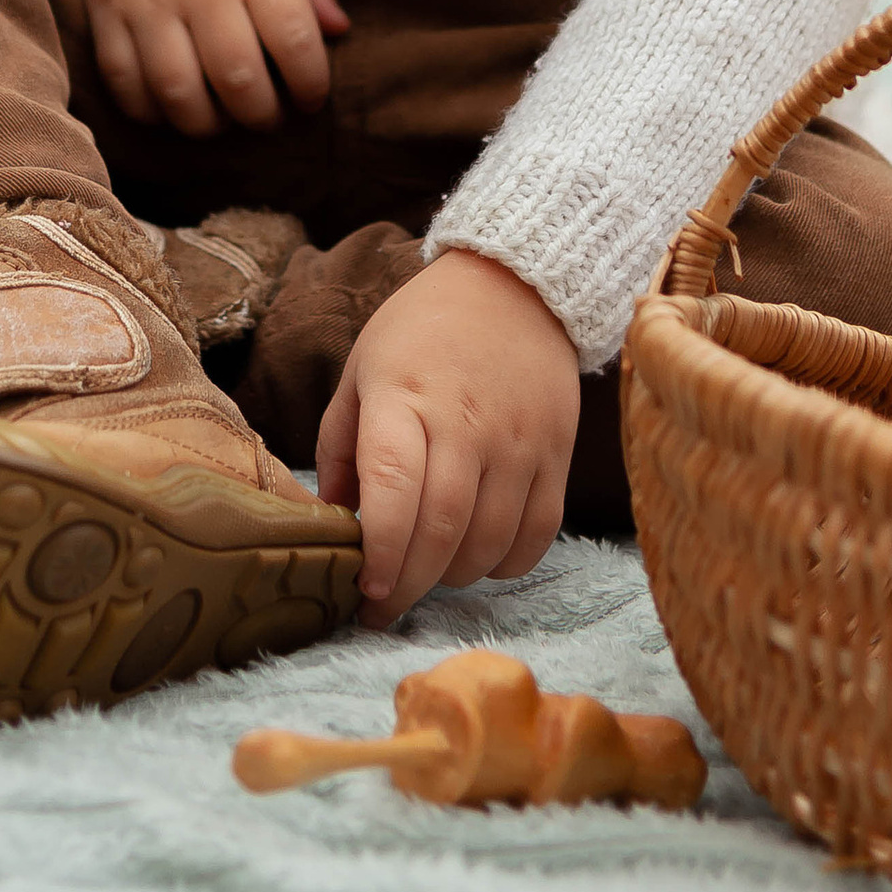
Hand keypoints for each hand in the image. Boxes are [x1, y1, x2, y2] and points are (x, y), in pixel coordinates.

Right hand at [44, 0, 345, 136]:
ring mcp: (148, 0)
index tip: (312, 98)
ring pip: (178, 90)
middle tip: (268, 118)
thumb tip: (340, 29)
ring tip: (221, 120)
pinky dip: (147, 109)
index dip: (312, 83)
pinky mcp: (104, 10)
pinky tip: (168, 108)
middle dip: (261, 116)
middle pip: (239, 78)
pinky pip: (123, 80)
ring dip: (205, 124)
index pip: (295, 39)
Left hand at [315, 248, 580, 625]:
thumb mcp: (362, 371)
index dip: (382, 549)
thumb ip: (340, 446)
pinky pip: (536, 534)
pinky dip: (505, 563)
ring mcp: (518, 440)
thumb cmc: (422, 331)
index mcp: (405, 396)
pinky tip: (478, 556)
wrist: (514, 287)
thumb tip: (335, 522)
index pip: (395, 486)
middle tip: (385, 604)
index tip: (366, 587)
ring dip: (452, 575)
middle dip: (408, 583)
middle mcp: (466, 421)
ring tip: (427, 572)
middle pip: (442, 528)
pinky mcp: (557, 453)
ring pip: (489, 542)